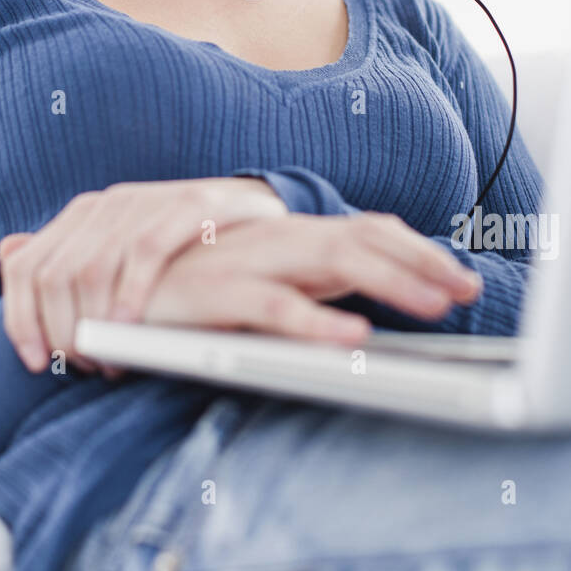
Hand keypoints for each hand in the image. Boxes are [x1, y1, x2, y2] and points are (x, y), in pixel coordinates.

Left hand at [0, 176, 285, 375]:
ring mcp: (146, 201)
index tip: (37, 364)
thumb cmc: (179, 247)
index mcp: (81, 215)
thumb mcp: (117, 247)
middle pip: (54, 276)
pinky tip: (131, 329)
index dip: (21, 320)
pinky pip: (144, 252)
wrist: (250, 210)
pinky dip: (130, 296)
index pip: (26, 267)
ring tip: (110, 362)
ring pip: (91, 268)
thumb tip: (6, 249)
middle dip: (63, 332)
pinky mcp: (189, 204)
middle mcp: (107, 204)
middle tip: (85, 368)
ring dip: (94, 324)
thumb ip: (65, 252)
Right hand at [139, 211, 483, 342]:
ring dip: (390, 281)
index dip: (414, 251)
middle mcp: (273, 237)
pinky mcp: (212, 293)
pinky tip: (352, 341)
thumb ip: (298, 290)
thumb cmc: (178, 290)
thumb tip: (353, 313)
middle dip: (420, 261)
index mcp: (286, 235)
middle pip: (361, 237)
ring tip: (435, 305)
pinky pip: (273, 306)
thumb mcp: (248, 286)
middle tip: (469, 288)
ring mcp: (246, 259)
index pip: (363, 230)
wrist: (101, 290)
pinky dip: (314, 323)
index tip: (461, 278)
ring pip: (332, 260)